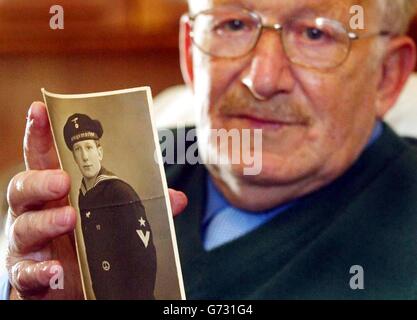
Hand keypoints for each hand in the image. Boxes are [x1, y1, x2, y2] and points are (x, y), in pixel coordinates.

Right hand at [5, 102, 187, 299]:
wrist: (78, 286)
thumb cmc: (90, 242)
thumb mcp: (115, 220)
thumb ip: (142, 206)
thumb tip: (177, 199)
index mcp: (57, 193)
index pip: (43, 158)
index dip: (39, 133)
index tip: (40, 109)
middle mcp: (37, 212)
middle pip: (23, 187)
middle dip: (40, 180)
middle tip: (62, 180)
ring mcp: (30, 244)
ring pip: (23, 227)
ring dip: (45, 222)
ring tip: (69, 218)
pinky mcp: (29, 275)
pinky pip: (26, 273)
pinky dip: (39, 271)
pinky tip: (55, 270)